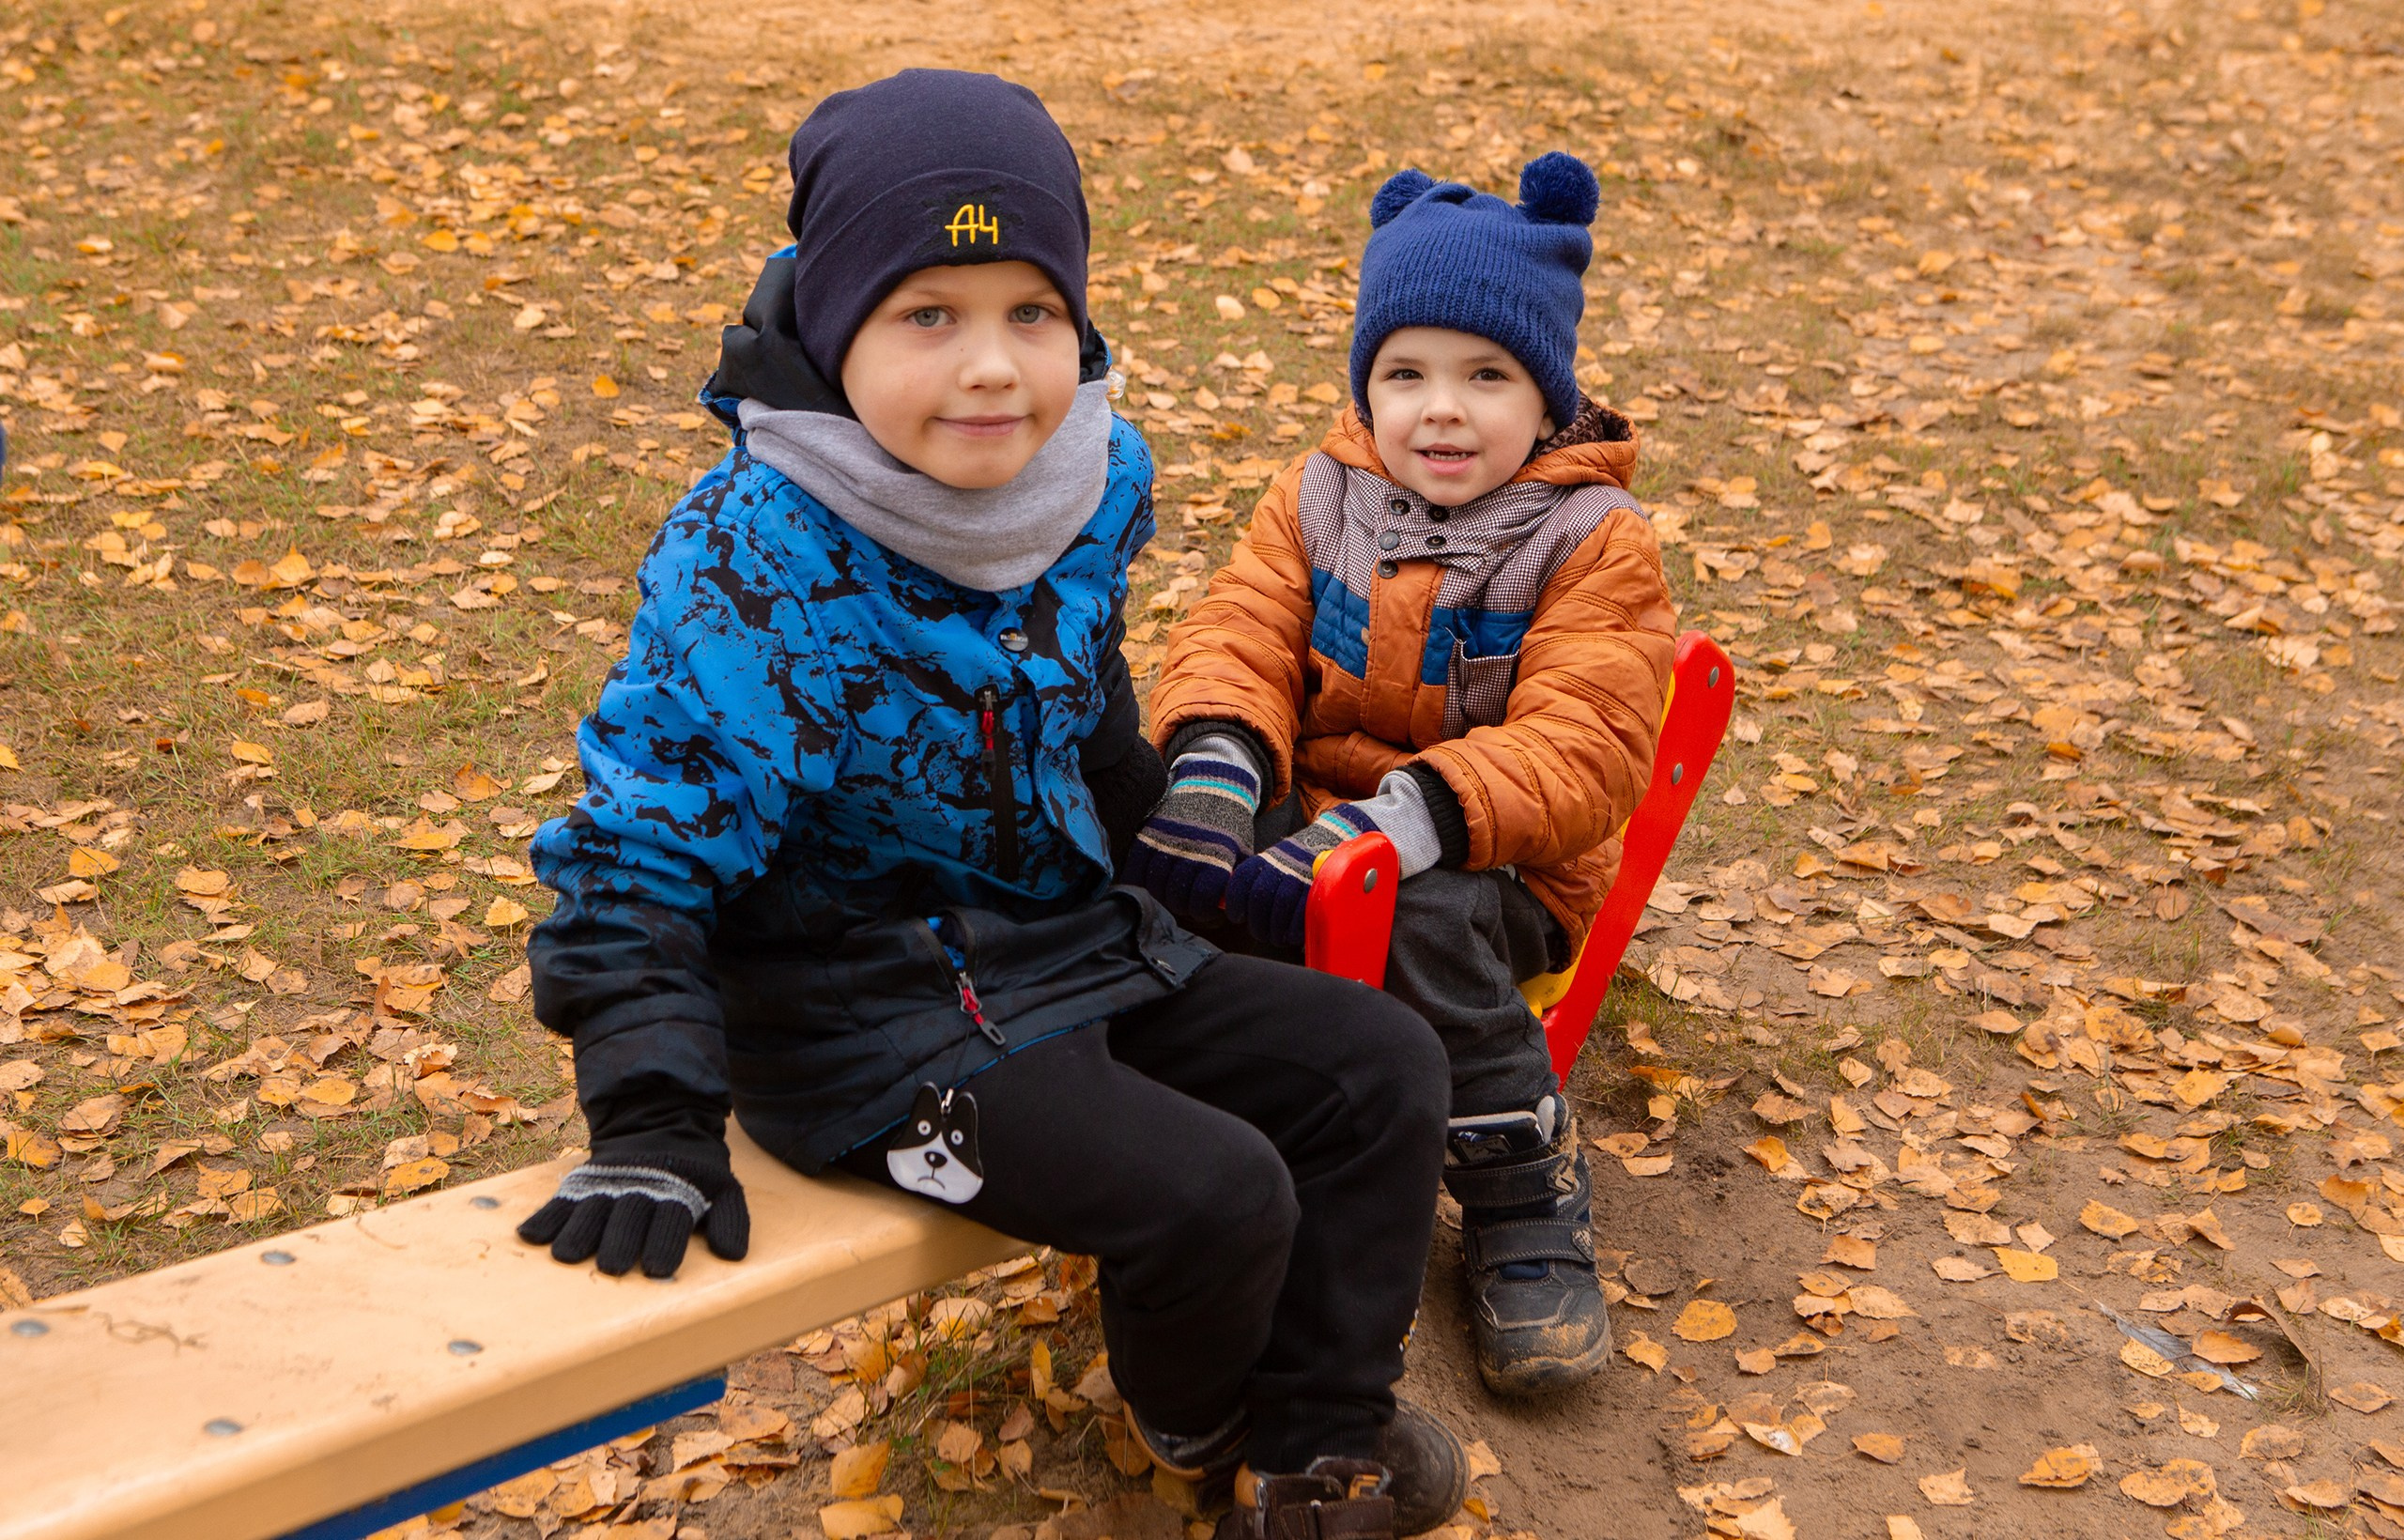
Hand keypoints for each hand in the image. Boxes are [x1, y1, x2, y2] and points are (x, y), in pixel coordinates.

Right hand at [518, 1096, 748, 1277]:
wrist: (660, 1122)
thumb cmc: (694, 1172)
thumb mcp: (723, 1190)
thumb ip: (730, 1221)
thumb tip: (733, 1254)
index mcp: (677, 1193)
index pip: (672, 1220)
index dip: (666, 1243)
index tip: (658, 1268)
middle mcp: (640, 1190)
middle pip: (629, 1218)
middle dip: (621, 1241)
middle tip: (613, 1266)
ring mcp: (609, 1185)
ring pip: (592, 1211)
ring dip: (579, 1233)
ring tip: (567, 1256)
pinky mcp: (583, 1183)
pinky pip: (561, 1201)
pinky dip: (545, 1218)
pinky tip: (530, 1236)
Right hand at [1120, 751, 1260, 918]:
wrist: (1212, 784)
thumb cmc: (1230, 825)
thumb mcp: (1242, 851)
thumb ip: (1234, 881)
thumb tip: (1225, 909)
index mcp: (1217, 856)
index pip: (1202, 900)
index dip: (1202, 911)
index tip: (1204, 908)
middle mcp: (1190, 850)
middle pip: (1176, 899)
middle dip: (1182, 906)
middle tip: (1186, 901)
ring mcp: (1166, 841)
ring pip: (1154, 886)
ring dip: (1162, 895)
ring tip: (1170, 891)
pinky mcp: (1148, 834)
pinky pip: (1135, 867)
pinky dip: (1138, 880)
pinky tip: (1149, 882)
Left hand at [1225, 802, 1383, 948]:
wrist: (1333, 839)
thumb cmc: (1299, 860)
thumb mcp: (1273, 862)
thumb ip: (1256, 881)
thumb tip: (1232, 906)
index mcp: (1265, 860)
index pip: (1241, 884)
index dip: (1236, 905)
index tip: (1238, 916)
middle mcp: (1280, 866)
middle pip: (1259, 901)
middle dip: (1258, 924)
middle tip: (1261, 932)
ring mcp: (1300, 876)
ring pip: (1280, 910)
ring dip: (1276, 931)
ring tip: (1277, 937)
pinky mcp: (1318, 888)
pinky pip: (1302, 916)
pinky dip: (1295, 931)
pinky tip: (1293, 936)